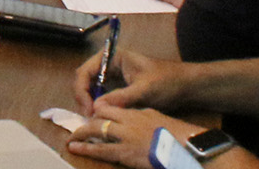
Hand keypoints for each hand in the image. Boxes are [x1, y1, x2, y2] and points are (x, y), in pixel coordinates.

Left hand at [69, 104, 197, 168]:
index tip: (95, 115)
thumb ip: (147, 119)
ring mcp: (126, 136)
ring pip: (97, 129)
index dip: (102, 111)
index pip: (114, 106)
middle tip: (80, 126)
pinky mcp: (125, 152)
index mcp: (140, 112)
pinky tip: (74, 147)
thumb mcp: (161, 121)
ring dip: (82, 133)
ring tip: (71, 137)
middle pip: (102, 115)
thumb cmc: (181, 137)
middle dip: (89, 120)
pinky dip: (86, 147)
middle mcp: (130, 120)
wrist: (187, 147)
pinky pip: (100, 149)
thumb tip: (139, 119)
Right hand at [72, 49, 191, 114]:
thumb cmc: (167, 81)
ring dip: (90, 103)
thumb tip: (97, 107)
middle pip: (84, 80)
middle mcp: (108, 64)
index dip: (82, 91)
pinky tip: (103, 117)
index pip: (84, 71)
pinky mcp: (118, 87)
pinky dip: (99, 106)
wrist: (186, 85)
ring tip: (95, 119)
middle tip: (89, 118)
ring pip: (91, 89)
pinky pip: (102, 96)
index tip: (88, 110)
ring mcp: (113, 75)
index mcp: (112, 57)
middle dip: (84, 99)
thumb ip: (121, 97)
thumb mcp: (144, 90)